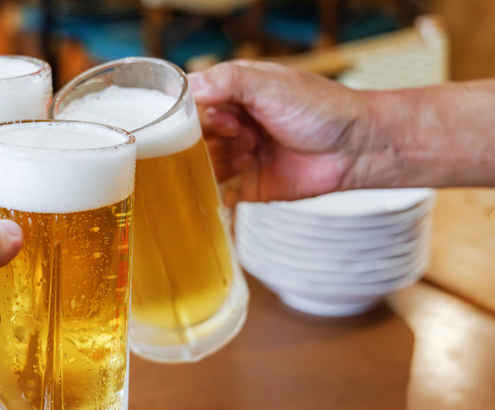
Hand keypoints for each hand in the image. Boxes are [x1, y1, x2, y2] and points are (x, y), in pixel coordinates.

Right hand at [189, 60, 372, 201]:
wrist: (356, 148)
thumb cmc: (322, 108)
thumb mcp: (271, 84)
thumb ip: (228, 81)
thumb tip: (190, 85)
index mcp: (234, 95)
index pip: (193, 105)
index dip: (199, 114)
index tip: (223, 117)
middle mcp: (232, 125)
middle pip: (194, 138)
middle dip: (213, 139)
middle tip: (241, 135)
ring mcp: (238, 156)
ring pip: (204, 165)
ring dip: (222, 161)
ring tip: (250, 153)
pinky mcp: (248, 186)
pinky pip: (219, 192)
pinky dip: (219, 190)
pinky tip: (237, 178)